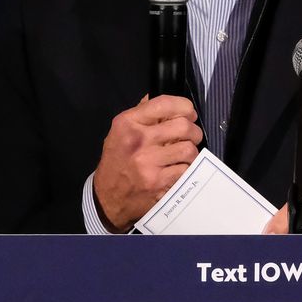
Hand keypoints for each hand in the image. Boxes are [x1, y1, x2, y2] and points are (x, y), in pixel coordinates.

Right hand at [93, 96, 200, 231]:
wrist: (107, 198)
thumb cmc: (116, 161)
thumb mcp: (120, 132)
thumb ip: (142, 115)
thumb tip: (167, 103)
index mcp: (127, 123)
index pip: (164, 104)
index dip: (184, 106)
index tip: (189, 112)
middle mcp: (138, 140)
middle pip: (183, 126)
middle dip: (194, 131)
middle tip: (192, 136)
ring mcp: (148, 163)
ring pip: (189, 150)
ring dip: (191, 153)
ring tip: (184, 155)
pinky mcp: (159, 183)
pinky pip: (186, 170)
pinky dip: (186, 170)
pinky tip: (178, 170)